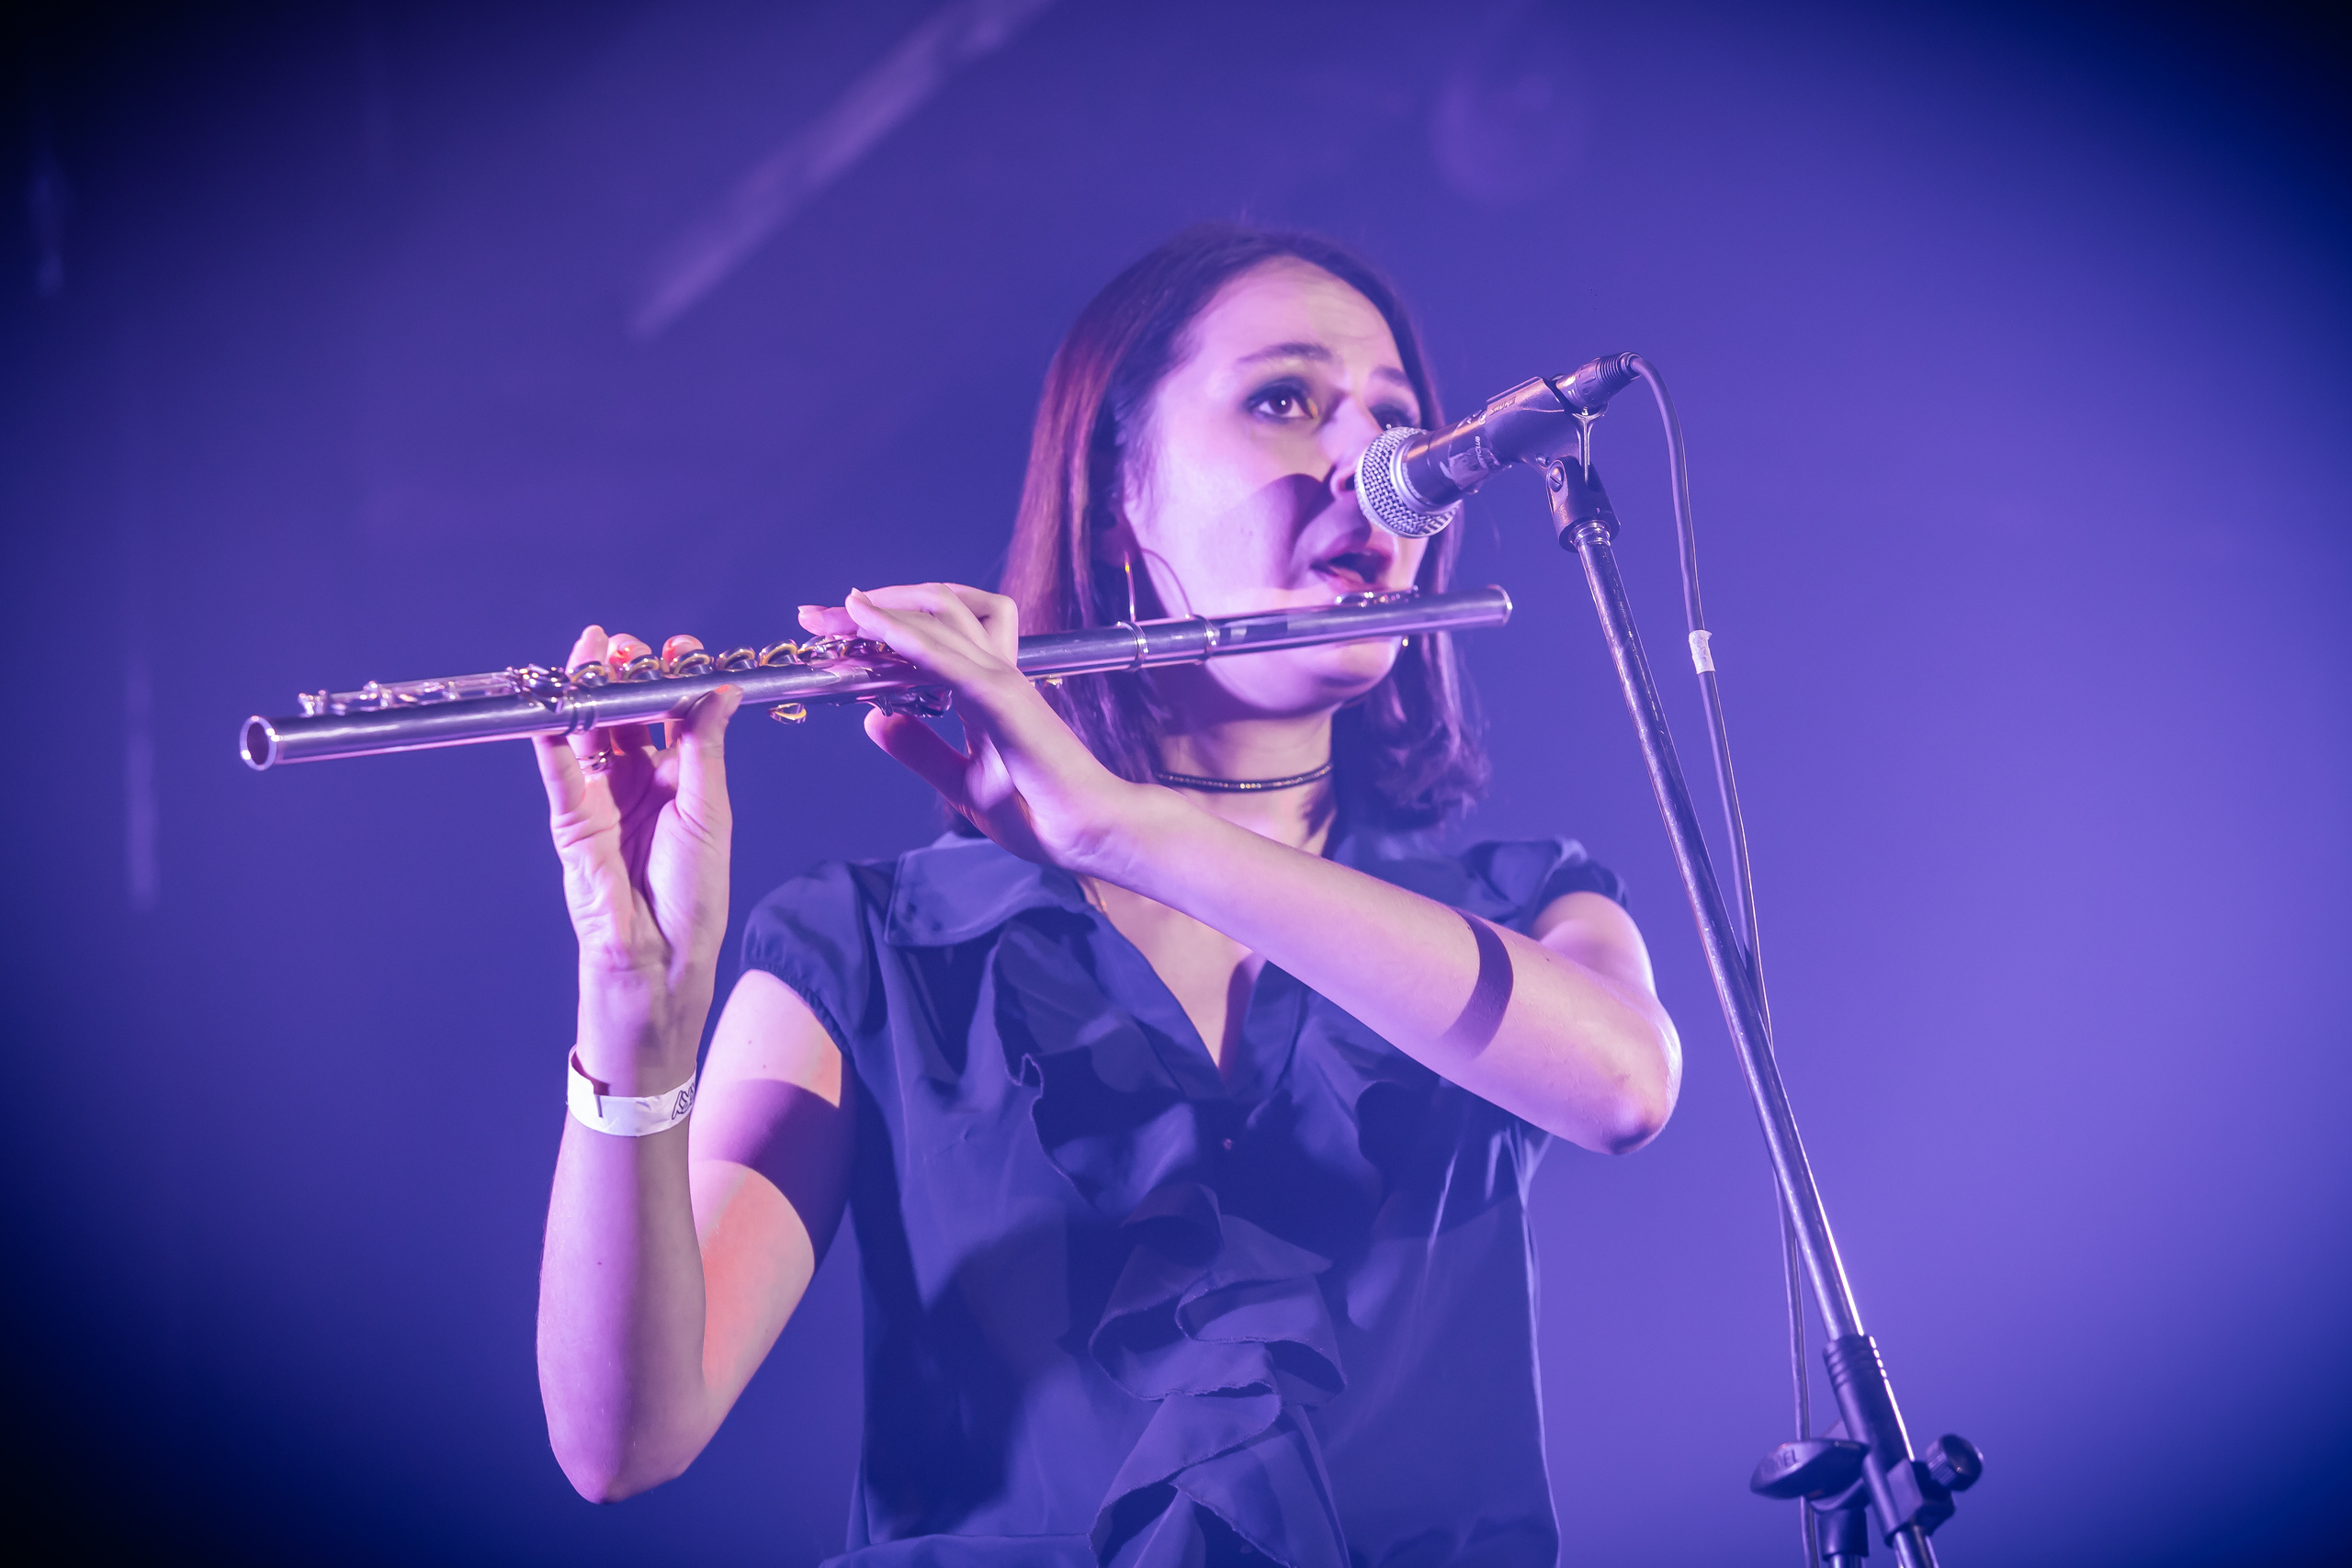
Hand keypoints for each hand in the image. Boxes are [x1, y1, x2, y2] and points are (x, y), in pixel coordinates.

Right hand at [533, 627, 740, 1089]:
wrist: (657, 960)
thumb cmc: (693, 896)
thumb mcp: (707, 812)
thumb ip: (703, 749)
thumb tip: (722, 690)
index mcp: (678, 781)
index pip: (671, 715)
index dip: (673, 680)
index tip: (681, 649)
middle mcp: (636, 783)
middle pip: (624, 714)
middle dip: (624, 674)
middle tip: (627, 643)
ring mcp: (600, 799)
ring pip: (588, 731)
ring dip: (588, 689)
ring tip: (591, 649)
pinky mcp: (570, 819)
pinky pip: (557, 768)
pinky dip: (551, 733)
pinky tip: (552, 698)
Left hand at [798, 585, 1163, 876]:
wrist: (1085, 833)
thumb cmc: (1039, 811)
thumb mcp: (960, 782)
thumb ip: (920, 749)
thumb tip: (874, 720)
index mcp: (984, 690)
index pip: (930, 638)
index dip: (879, 627)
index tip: (830, 630)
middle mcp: (993, 673)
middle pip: (932, 611)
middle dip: (873, 606)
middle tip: (817, 615)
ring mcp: (1001, 681)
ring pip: (941, 618)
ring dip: (885, 610)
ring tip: (841, 611)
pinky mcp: (1003, 699)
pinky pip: (949, 660)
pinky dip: (908, 638)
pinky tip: (873, 628)